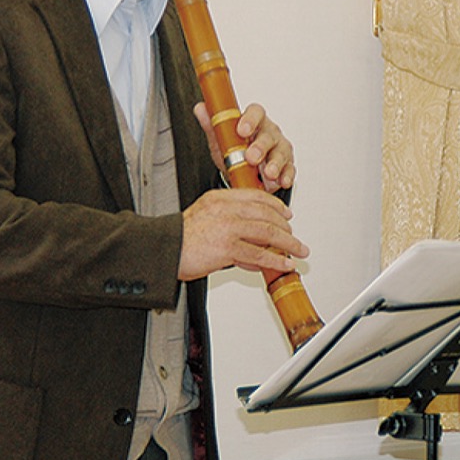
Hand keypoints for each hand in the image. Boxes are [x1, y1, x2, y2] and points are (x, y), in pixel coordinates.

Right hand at [178, 187, 308, 280]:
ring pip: (267, 232)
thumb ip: (229, 227)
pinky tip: (284, 263)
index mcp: (220, 198)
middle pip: (266, 214)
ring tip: (298, 250)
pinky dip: (275, 259)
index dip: (275, 205)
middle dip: (285, 227)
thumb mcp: (204, 219)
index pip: (256, 196)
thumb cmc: (179, 239)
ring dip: (287, 243)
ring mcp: (228, 227)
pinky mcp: (227, 247)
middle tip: (294, 237)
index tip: (286, 213)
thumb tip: (253, 248)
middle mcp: (226, 209)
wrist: (162, 251)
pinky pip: (258, 253)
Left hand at [194, 101, 295, 190]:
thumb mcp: (222, 137)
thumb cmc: (237, 149)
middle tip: (251, 158)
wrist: (245, 169)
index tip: (241, 130)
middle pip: (269, 135)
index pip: (256, 112)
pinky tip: (282, 181)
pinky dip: (286, 176)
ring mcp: (279, 148)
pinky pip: (289, 169)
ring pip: (281, 153)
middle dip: (260, 147)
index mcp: (254, 121)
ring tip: (268, 173)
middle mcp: (269, 132)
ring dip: (275, 164)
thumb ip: (212, 124)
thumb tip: (201, 108)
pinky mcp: (287, 165)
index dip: (250, 120)